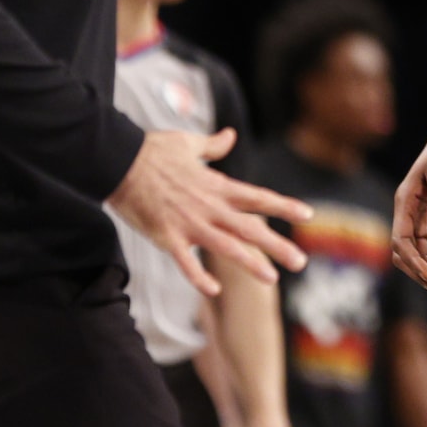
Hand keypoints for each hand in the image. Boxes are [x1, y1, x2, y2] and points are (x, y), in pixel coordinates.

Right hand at [107, 128, 311, 294]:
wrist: (119, 160)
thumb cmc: (153, 150)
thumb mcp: (189, 143)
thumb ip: (212, 145)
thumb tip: (230, 135)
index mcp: (216, 185)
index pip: (257, 197)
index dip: (283, 206)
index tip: (307, 214)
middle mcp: (209, 206)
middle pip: (249, 227)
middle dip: (277, 245)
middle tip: (300, 262)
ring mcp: (188, 222)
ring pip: (226, 246)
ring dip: (250, 263)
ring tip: (272, 279)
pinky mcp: (166, 235)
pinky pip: (185, 261)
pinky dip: (198, 276)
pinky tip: (213, 291)